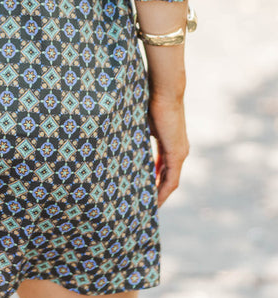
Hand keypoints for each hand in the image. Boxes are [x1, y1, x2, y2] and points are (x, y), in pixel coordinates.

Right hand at [147, 90, 189, 206]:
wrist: (164, 89)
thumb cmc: (150, 99)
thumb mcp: (141, 122)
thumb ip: (136, 134)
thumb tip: (117, 137)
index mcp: (170, 143)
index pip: (163, 168)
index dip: (154, 180)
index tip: (142, 189)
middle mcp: (179, 150)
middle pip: (168, 179)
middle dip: (157, 192)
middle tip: (143, 205)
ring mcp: (180, 153)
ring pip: (171, 182)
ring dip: (160, 195)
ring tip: (147, 208)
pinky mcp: (178, 154)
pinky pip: (172, 180)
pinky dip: (163, 191)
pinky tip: (154, 202)